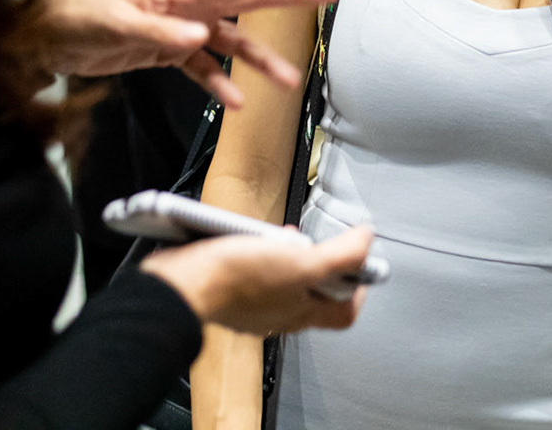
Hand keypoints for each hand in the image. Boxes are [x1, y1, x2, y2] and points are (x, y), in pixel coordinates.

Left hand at [39, 0, 336, 103]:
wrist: (42, 39)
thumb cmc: (75, 19)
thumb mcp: (115, 25)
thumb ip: (158, 32)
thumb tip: (199, 38)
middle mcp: (184, 7)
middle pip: (244, 4)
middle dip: (285, 2)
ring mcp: (177, 29)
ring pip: (229, 44)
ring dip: (257, 62)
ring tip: (289, 80)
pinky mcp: (165, 52)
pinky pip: (201, 69)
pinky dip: (219, 84)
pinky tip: (235, 102)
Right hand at [141, 225, 375, 334]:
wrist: (185, 283)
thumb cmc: (238, 281)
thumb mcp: (302, 263)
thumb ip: (340, 257)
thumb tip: (366, 241)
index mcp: (301, 313)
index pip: (344, 312)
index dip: (357, 288)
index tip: (360, 265)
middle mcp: (279, 314)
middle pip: (313, 295)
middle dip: (321, 266)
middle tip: (320, 246)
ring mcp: (253, 306)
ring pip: (283, 283)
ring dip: (288, 257)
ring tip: (283, 237)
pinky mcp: (230, 292)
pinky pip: (253, 276)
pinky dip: (259, 256)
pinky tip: (253, 240)